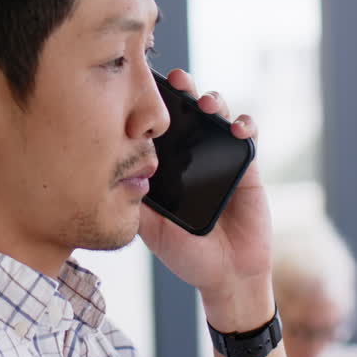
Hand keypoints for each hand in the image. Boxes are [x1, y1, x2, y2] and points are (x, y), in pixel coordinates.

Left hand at [137, 69, 274, 330]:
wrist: (227, 277)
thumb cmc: (187, 254)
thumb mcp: (151, 228)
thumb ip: (136, 201)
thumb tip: (109, 173)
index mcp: (168, 166)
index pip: (159, 127)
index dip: (153, 106)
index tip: (143, 86)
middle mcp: (192, 156)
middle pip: (187, 112)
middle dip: (183, 90)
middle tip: (177, 79)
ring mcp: (220, 157)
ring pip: (217, 116)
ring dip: (213, 100)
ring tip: (206, 102)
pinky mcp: (247, 167)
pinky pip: (247, 136)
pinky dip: (244, 124)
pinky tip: (237, 126)